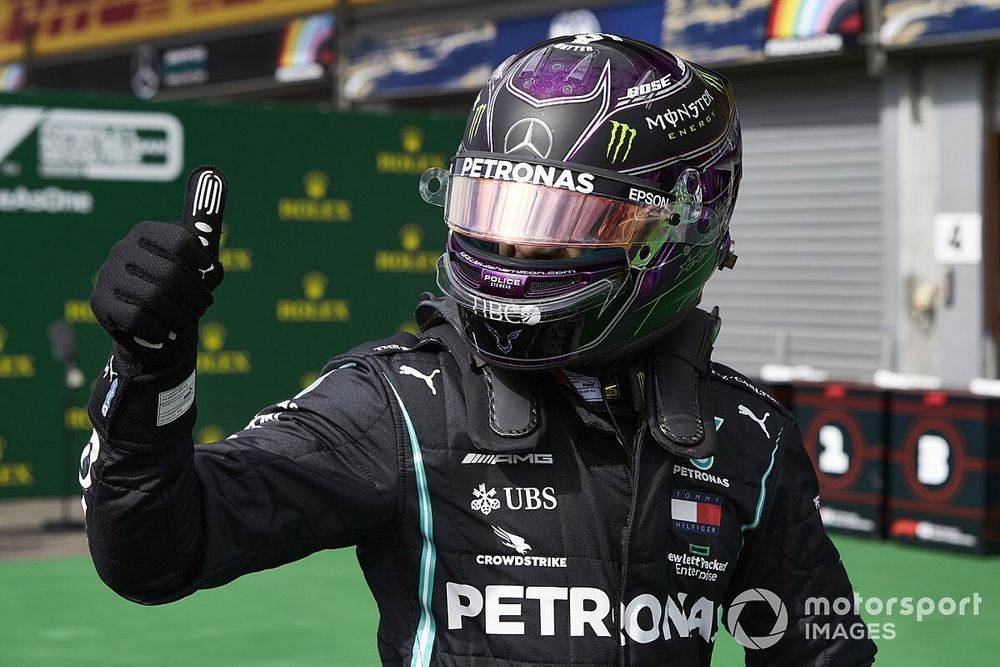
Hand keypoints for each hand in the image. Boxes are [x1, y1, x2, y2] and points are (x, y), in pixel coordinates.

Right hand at [90, 166, 227, 367]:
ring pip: (155, 298)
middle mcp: (122, 248)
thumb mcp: (200, 256)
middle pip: (172, 273)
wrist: (157, 333)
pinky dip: (160, 330)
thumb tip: (213, 170)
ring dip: (180, 317)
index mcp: (147, 232)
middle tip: (200, 308)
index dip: (204, 269)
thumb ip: (206, 218)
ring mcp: (107, 275)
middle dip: (195, 298)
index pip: (184, 242)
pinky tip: (163, 331)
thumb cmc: (182, 290)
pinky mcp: (99, 304)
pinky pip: (138, 318)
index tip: (211, 281)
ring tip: (184, 322)